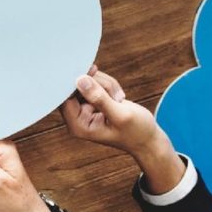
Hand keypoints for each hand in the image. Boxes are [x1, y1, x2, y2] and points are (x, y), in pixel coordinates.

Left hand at [60, 65, 185, 193]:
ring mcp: (84, 107)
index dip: (75, 82)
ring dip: (105, 84)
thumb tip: (80, 80)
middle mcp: (76, 116)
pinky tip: (118, 97)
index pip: (64, 97)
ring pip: (87, 81)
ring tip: (119, 99)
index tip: (90, 72)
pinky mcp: (92, 100)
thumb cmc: (136, 132)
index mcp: (77, 125)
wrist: (148, 138)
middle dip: (97, 84)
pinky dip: (108, 85)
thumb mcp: (120, 115)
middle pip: (75, 86)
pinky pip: (95, 82)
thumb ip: (99, 98)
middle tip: (116, 96)